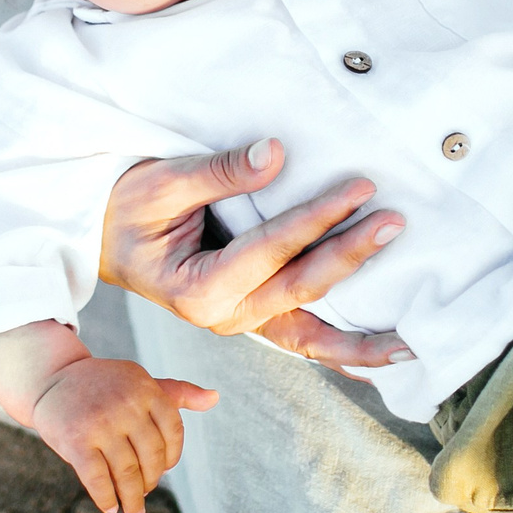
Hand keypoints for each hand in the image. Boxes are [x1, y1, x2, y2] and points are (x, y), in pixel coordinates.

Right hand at [32, 355, 217, 512]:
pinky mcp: (77, 441)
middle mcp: (126, 405)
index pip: (173, 431)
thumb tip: (215, 397)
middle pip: (152, 457)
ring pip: (127, 473)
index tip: (163, 469)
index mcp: (146, 389)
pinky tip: (111, 508)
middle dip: (151, 480)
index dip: (171, 456)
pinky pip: (98, 479)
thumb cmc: (103, 385)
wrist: (51, 379)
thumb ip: (176, 393)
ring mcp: (101, 423)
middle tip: (144, 492)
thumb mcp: (140, 382)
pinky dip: (107, 499)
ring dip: (133, 499)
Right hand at [102, 140, 409, 370]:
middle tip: (395, 222)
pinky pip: (302, 339)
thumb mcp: (160, 182)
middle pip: (300, 288)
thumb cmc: (124, 207)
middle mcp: (222, 315)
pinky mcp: (251, 316)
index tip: (359, 188)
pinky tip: (382, 358)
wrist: (99, 238)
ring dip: (361, 339)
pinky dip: (342, 352)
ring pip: (309, 334)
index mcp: (196, 287)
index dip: (316, 218)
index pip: (270, 249)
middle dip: (351, 256)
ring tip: (413, 342)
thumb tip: (276, 155)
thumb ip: (220, 173)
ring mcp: (239, 321)